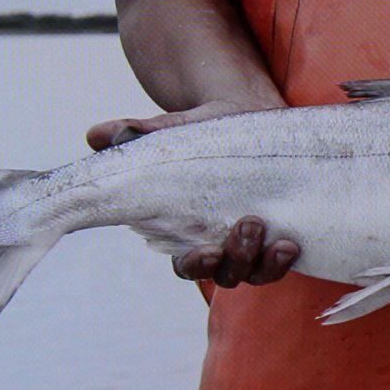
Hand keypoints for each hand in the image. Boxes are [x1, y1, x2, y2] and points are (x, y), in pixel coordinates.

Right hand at [87, 100, 298, 287]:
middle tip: (249, 224)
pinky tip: (293, 242)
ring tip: (279, 240)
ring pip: (257, 272)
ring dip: (267, 263)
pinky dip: (287, 258)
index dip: (196, 265)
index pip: (187, 265)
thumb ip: (137, 135)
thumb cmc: (201, 133)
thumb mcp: (171, 131)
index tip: (205, 252)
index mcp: (188, 234)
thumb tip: (96, 135)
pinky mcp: (281, 233)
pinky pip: (283, 259)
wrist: (248, 117)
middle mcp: (221, 247)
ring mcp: (253, 245)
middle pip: (228, 273)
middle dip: (238, 258)